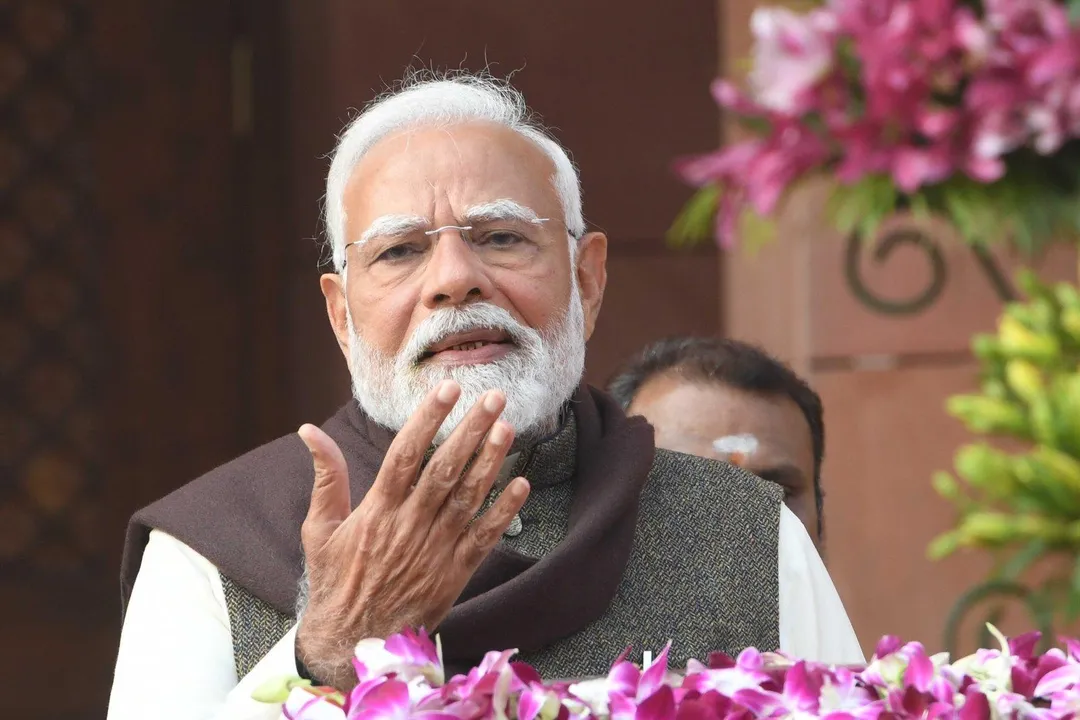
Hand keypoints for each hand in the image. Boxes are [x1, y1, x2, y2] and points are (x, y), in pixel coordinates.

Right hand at [294, 380, 529, 688]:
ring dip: (491, 460)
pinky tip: (522, 484)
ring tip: (507, 427)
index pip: (405, 453)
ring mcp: (435, 548)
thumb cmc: (335, 580)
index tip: (447, 389)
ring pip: (468, 497)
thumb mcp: (320, 528)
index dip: (428, 418)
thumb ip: (325, 476)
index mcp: (377, 510)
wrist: (352, 640)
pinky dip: (504, 512)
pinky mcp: (455, 572)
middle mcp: (409, 524)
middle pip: (445, 468)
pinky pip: (484, 537)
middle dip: (470, 429)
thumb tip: (309, 430)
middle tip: (493, 397)